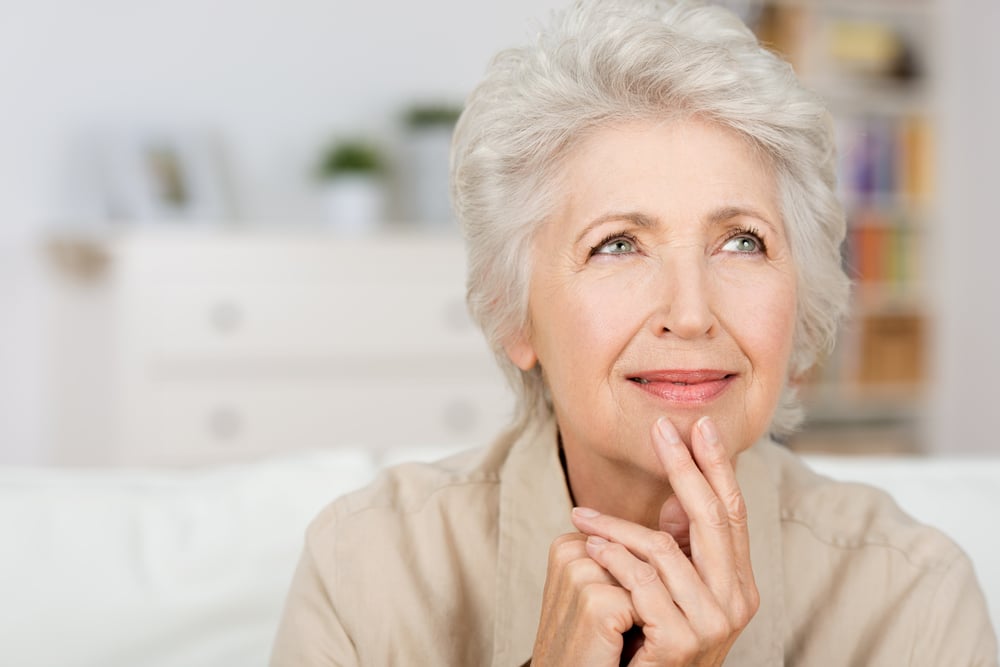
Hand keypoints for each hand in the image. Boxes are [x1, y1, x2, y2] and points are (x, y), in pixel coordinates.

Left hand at [530, 417, 758, 666]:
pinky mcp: (682, 641)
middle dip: (686, 468)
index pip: (733, 512)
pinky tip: (590, 549)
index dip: (717, 467)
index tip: (700, 425)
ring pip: (665, 549)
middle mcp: (737, 601)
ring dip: (617, 527)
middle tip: (661, 430)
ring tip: (583, 518)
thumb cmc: (649, 636)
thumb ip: (679, 544)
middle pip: (713, 518)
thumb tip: (677, 493)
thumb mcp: (671, 586)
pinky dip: (612, 560)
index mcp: (738, 582)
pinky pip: (642, 583)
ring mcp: (714, 623)